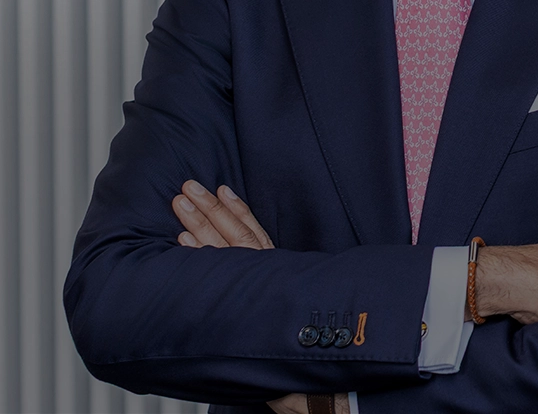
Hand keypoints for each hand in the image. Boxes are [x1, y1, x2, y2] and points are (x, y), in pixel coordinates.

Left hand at [172, 185, 348, 413]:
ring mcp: (259, 285)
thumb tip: (246, 276)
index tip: (219, 189)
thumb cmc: (299, 349)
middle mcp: (267, 274)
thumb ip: (266, 290)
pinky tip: (184, 241)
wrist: (326, 377)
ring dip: (202, 222)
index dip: (235, 211)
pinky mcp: (255, 299)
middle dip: (208, 210)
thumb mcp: (281, 307)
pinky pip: (226, 272)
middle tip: (186, 188)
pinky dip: (203, 253)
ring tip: (183, 202)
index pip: (250, 234)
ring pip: (228, 247)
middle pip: (234, 234)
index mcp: (273, 272)